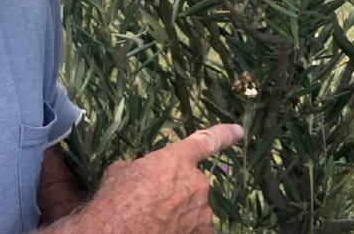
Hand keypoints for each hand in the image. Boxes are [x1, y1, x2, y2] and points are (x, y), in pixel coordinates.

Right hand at [51, 123, 242, 233]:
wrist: (115, 233)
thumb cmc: (115, 202)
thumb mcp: (121, 173)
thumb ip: (142, 168)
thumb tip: (142, 174)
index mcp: (177, 160)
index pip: (206, 141)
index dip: (224, 134)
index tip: (238, 131)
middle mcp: (196, 183)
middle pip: (190, 185)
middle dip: (175, 192)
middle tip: (150, 204)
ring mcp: (201, 212)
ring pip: (193, 210)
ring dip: (178, 214)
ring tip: (151, 220)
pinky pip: (194, 229)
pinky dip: (181, 230)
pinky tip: (160, 230)